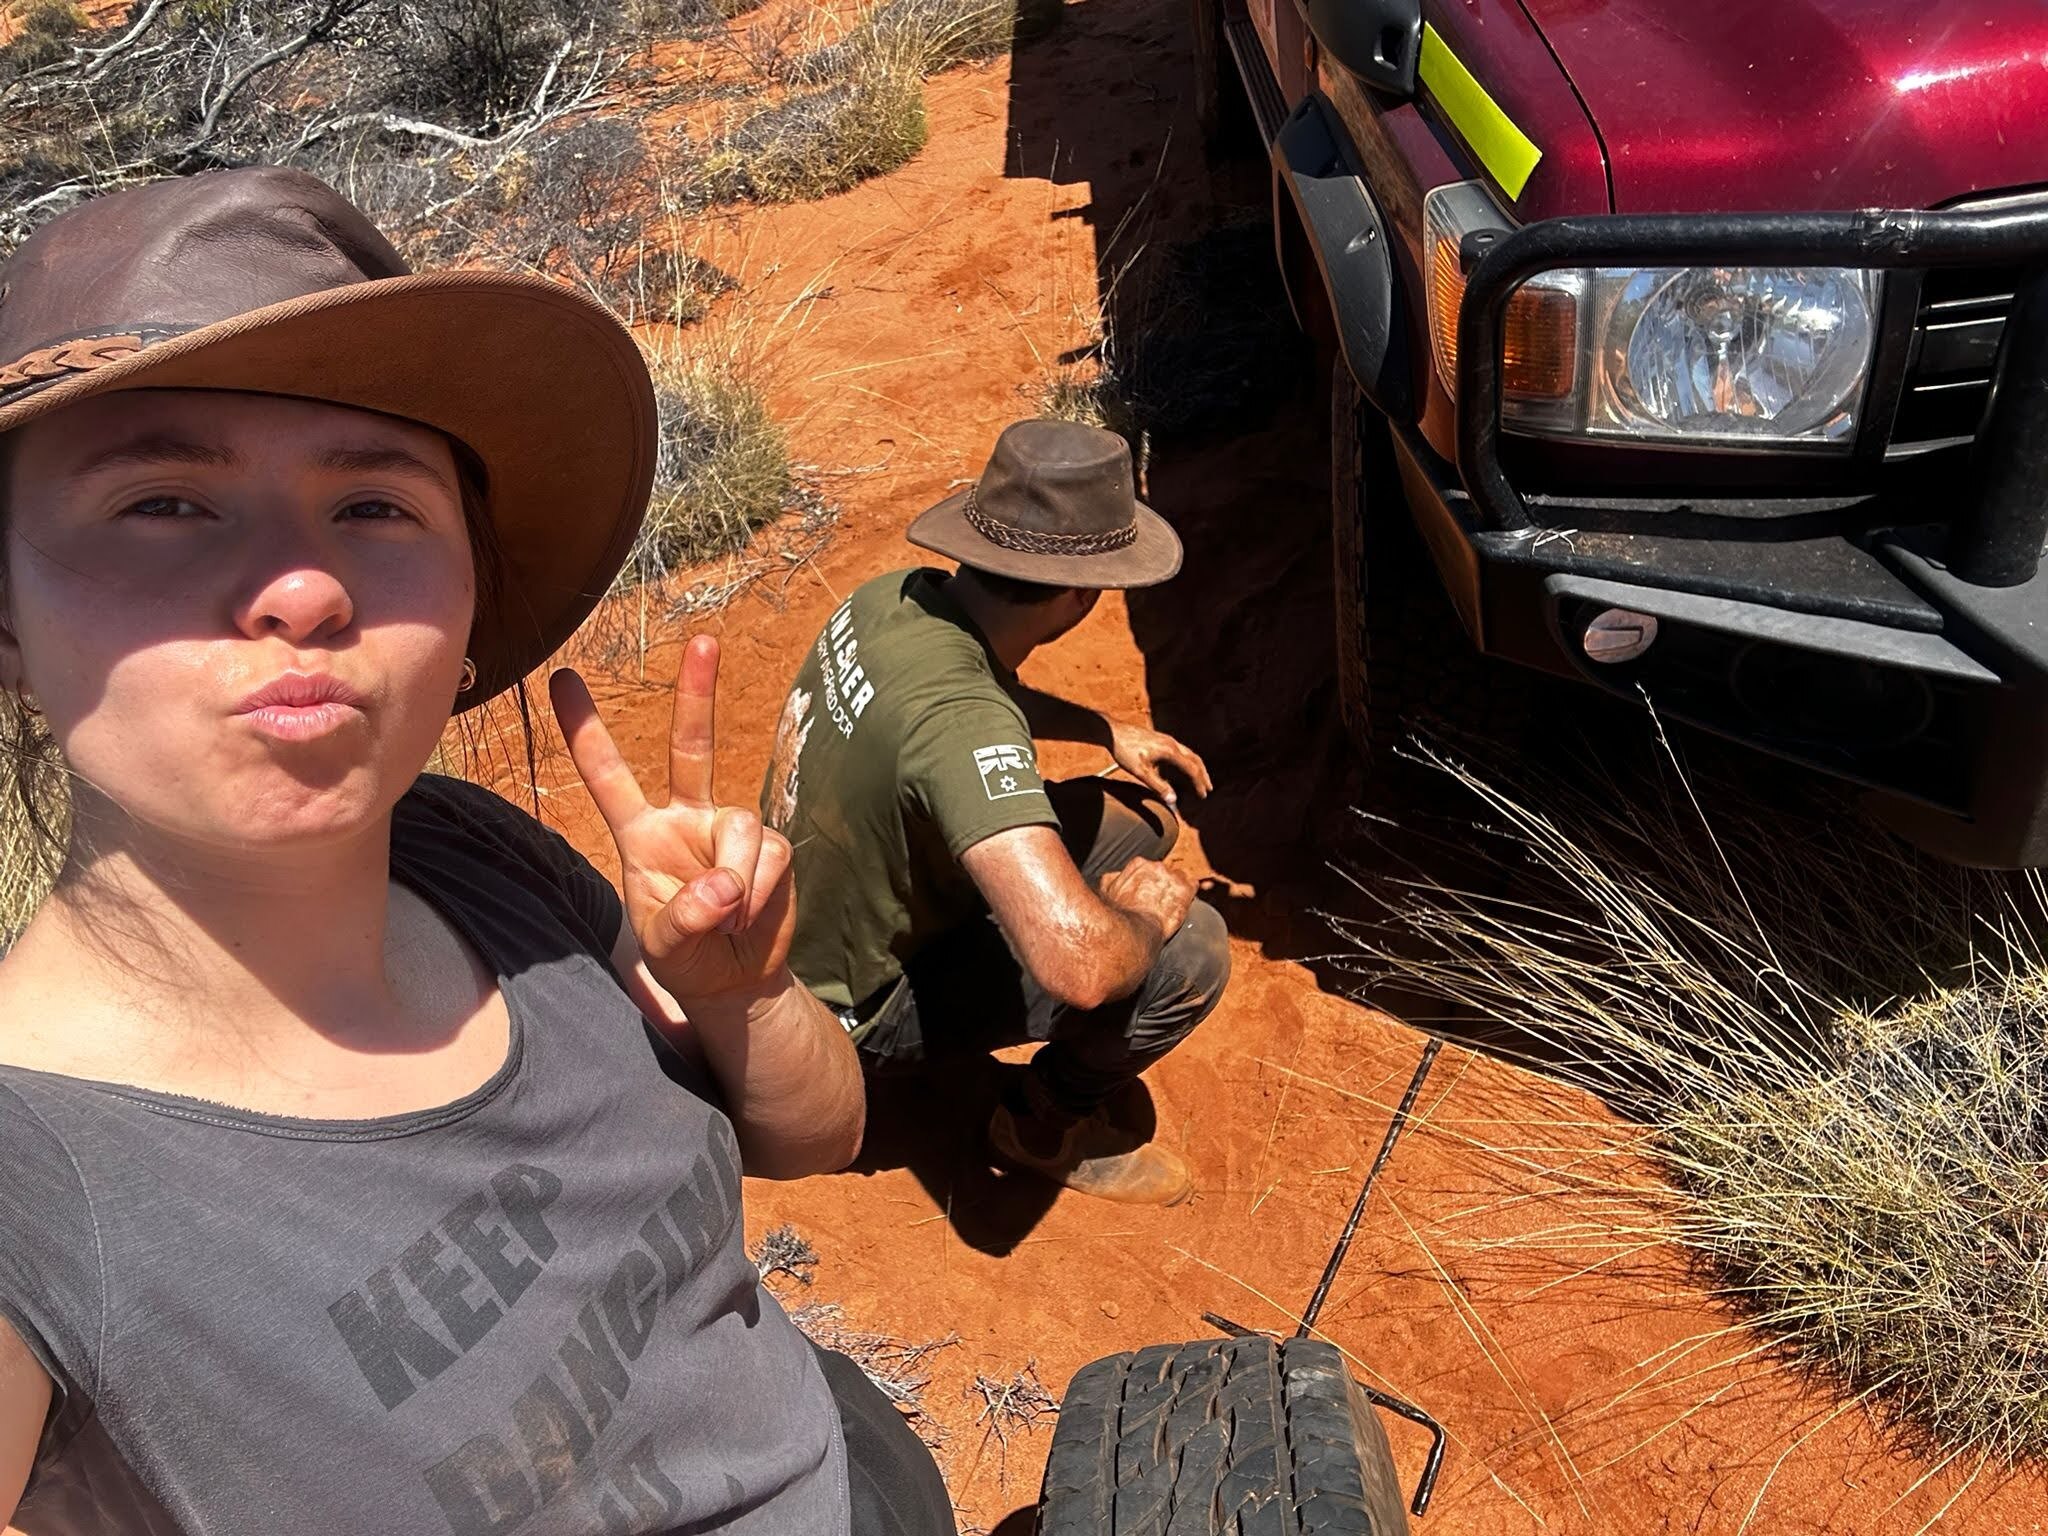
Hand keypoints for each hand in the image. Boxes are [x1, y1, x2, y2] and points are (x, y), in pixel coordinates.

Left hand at [550, 637, 793, 1012]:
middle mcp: (687, 817)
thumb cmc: (686, 956)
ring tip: (727, 921)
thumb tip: (727, 883)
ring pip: (741, 824)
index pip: (609, 776)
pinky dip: (760, 893)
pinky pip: (771, 856)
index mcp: (641, 833)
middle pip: (693, 747)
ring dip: (736, 879)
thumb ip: (686, 914)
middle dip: (698, 694)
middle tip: (704, 642)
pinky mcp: (772, 847)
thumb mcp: (663, 945)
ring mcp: (731, 829)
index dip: (585, 730)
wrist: (736, 981)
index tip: (560, 678)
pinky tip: (748, 917)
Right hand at [1099, 855, 1196, 942]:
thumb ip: (1114, 879)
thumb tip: (1115, 876)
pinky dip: (1189, 895)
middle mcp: (1156, 866)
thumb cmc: (1119, 916)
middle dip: (1162, 884)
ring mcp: (1173, 876)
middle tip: (1157, 901)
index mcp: (1137, 864)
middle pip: (1165, 871)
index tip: (1147, 891)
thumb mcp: (1106, 891)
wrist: (1132, 933)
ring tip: (1170, 906)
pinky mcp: (1186, 889)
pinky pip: (1193, 886)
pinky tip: (1182, 905)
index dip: (1148, 881)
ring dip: (1176, 889)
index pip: (1148, 867)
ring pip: (1180, 878)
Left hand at [1108, 719, 1213, 804]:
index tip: (1203, 795)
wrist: (1112, 732)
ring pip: (1189, 754)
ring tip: (1200, 778)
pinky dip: (1188, 761)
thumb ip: (1157, 786)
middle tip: (1209, 789)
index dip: (1199, 783)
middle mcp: (1172, 743)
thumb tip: (1173, 800)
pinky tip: (1182, 767)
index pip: (1191, 769)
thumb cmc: (1124, 751)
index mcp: (1170, 751)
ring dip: (1197, 767)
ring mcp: (1167, 739)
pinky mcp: (1161, 739)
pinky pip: (1181, 751)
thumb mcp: (1140, 772)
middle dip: (1203, 775)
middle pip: (1195, 759)